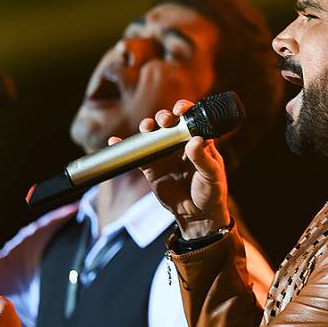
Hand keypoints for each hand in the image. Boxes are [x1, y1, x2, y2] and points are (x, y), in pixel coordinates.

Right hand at [111, 100, 230, 238]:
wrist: (197, 216)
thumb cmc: (211, 193)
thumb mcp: (212, 176)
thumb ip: (203, 158)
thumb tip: (194, 140)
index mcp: (198, 141)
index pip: (191, 119)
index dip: (184, 110)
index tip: (180, 110)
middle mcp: (180, 144)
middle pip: (169, 122)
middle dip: (164, 117)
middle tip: (164, 121)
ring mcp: (165, 155)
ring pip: (153, 135)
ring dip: (148, 127)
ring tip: (147, 128)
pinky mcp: (152, 167)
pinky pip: (138, 154)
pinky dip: (126, 146)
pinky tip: (115, 140)